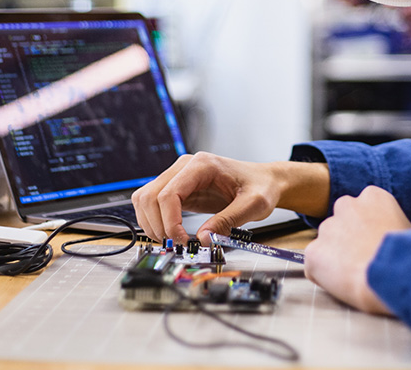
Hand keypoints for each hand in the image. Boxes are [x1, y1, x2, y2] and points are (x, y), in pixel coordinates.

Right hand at [131, 152, 279, 244]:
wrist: (265, 181)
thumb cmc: (261, 187)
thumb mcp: (253, 205)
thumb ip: (228, 221)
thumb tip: (203, 238)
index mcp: (202, 165)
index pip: (169, 193)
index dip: (170, 221)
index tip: (182, 240)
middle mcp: (185, 167)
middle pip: (151, 196)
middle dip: (158, 225)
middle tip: (176, 244)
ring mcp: (179, 176)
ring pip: (146, 198)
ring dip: (151, 223)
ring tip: (171, 240)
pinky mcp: (179, 189)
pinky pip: (153, 203)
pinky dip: (154, 220)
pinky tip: (169, 233)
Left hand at [303, 186, 410, 314]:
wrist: (393, 276)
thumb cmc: (408, 257)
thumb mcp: (408, 230)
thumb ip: (389, 226)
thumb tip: (388, 238)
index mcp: (373, 196)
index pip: (362, 208)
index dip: (367, 228)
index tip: (374, 242)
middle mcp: (346, 205)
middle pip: (340, 220)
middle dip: (347, 237)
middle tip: (362, 258)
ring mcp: (327, 228)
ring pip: (326, 243)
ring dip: (335, 257)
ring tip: (355, 274)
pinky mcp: (313, 252)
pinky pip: (314, 265)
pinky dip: (323, 276)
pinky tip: (343, 283)